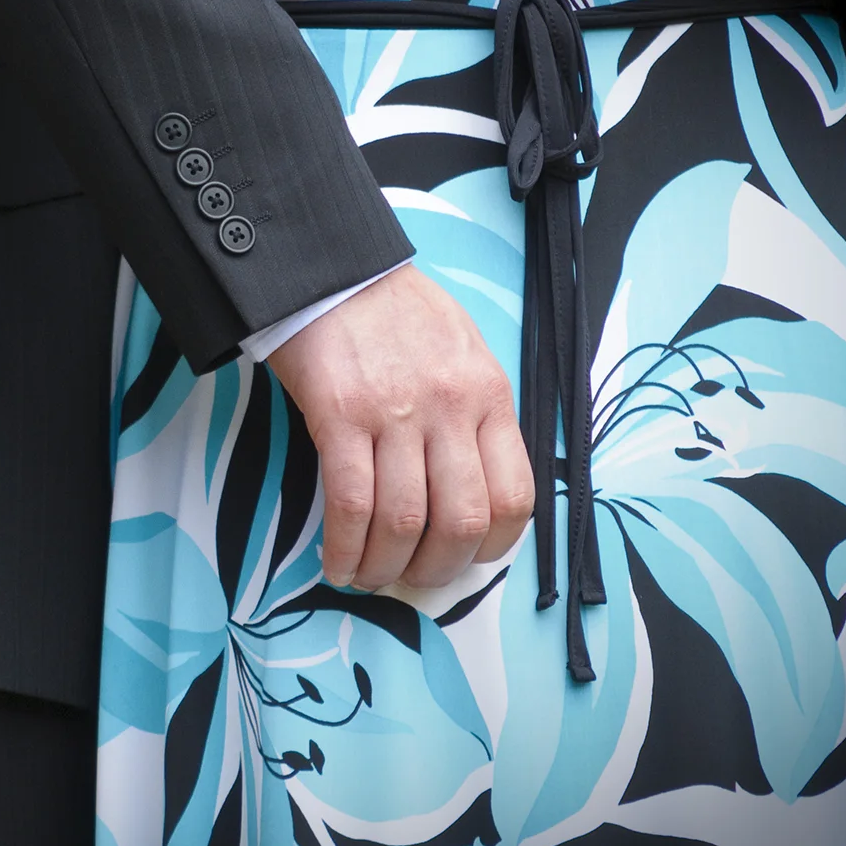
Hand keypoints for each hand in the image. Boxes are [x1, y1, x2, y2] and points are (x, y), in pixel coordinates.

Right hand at [267, 264, 532, 591]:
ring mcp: (395, 412)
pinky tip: (337, 560)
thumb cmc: (395, 312)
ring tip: (369, 575)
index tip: (470, 558)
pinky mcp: (341, 415)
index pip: (514, 494)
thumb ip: (475, 413)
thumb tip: (473, 486)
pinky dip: (345, 545)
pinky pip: (350, 502)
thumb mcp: (462, 351)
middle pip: (461, 519)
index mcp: (488, 393)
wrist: (331, 269)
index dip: (496, 546)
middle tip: (415, 577)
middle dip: (438, 567)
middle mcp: (450, 406)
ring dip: (385, 565)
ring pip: (404, 520)